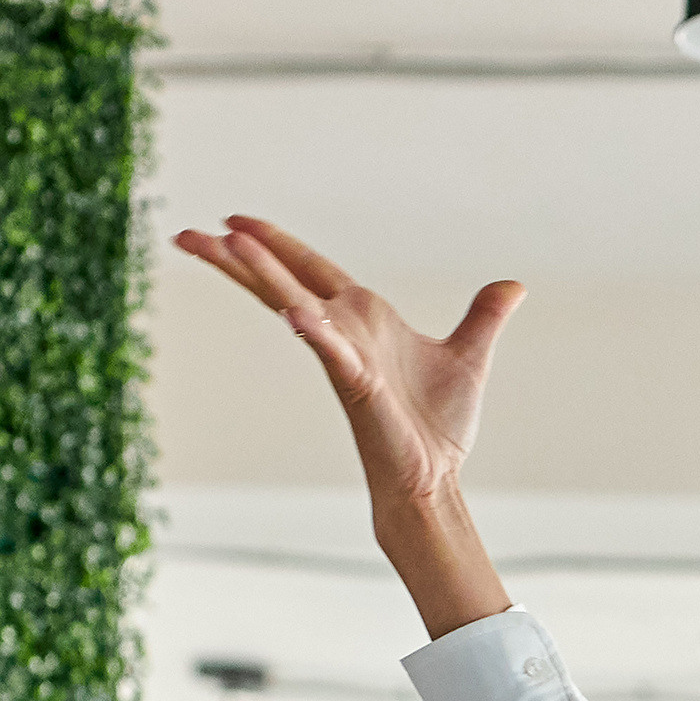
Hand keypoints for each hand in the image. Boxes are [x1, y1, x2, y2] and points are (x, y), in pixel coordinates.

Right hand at [172, 214, 520, 632]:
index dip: (274, 244)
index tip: (233, 222)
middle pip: (282, 281)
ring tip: (218, 243)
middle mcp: (345, 330)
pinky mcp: (358, 384)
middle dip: (236, 255)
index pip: (309, 269)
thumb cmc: (439, 427)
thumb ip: (483, 317)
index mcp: (363, 318)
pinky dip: (315, 329)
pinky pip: (331, 349)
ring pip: (293, 303)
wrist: (436, 479)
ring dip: (258, 274)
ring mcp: (346, 355)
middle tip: (186, 234)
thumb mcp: (469, 356)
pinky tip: (293, 312)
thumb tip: (513, 286)